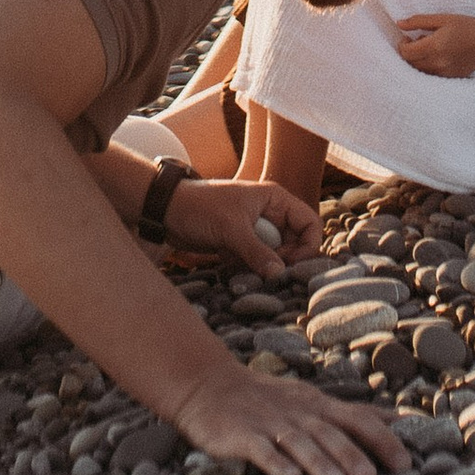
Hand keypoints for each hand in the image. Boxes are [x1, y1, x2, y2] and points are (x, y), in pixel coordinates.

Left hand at [162, 176, 320, 275]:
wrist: (165, 210)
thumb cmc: (200, 207)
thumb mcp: (231, 228)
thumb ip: (257, 252)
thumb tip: (279, 275)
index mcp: (274, 199)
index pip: (309, 222)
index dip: (308, 245)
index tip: (293, 264)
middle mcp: (269, 214)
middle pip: (295, 244)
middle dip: (284, 261)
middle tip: (268, 274)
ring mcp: (254, 231)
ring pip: (275, 256)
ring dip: (264, 268)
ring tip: (246, 269)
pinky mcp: (240, 245)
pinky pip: (256, 262)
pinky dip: (249, 270)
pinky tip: (231, 266)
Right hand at [174, 365, 407, 474]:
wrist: (210, 385)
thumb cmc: (272, 400)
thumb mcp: (316, 401)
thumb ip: (357, 413)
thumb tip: (404, 420)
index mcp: (320, 406)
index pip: (358, 419)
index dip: (381, 439)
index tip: (404, 464)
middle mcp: (300, 413)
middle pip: (330, 433)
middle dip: (351, 455)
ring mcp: (270, 423)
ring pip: (298, 442)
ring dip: (318, 461)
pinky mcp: (241, 435)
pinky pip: (260, 449)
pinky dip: (275, 462)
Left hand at [392, 11, 474, 78]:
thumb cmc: (465, 26)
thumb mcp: (441, 19)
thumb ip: (418, 21)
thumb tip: (399, 23)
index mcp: (435, 46)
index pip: (406, 53)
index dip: (402, 45)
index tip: (407, 37)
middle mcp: (438, 63)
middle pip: (410, 64)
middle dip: (408, 53)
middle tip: (415, 41)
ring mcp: (445, 73)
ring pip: (419, 71)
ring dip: (417, 60)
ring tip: (427, 47)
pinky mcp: (450, 78)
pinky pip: (431, 75)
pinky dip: (427, 66)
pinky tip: (436, 55)